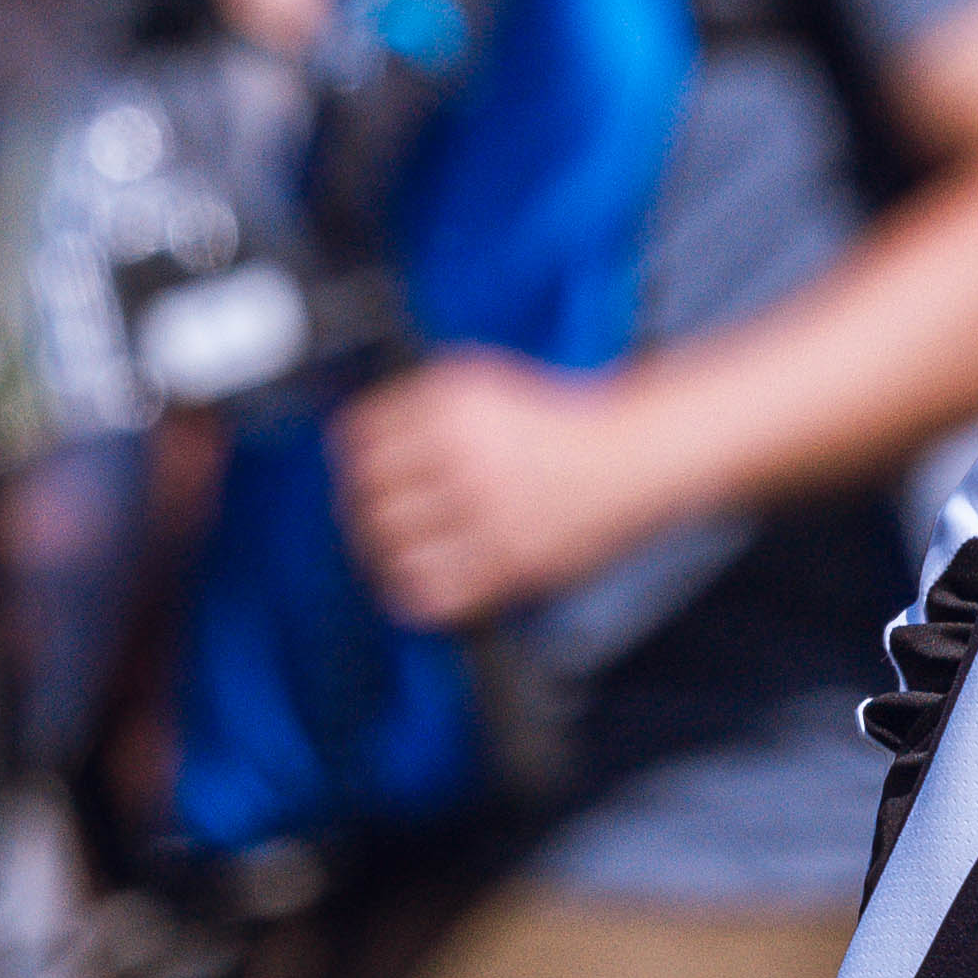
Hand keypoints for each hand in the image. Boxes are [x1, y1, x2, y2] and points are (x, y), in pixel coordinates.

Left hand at [333, 348, 691, 630]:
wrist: (627, 458)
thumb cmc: (558, 425)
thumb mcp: (484, 385)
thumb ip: (422, 407)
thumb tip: (364, 440)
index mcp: (453, 405)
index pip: (362, 438)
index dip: (349, 460)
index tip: (355, 473)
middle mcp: (464, 456)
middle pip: (369, 496)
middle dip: (361, 510)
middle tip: (368, 517)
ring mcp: (487, 512)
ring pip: (393, 547)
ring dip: (380, 555)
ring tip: (386, 554)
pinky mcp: (510, 561)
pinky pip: (434, 590)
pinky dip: (413, 592)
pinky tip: (413, 584)